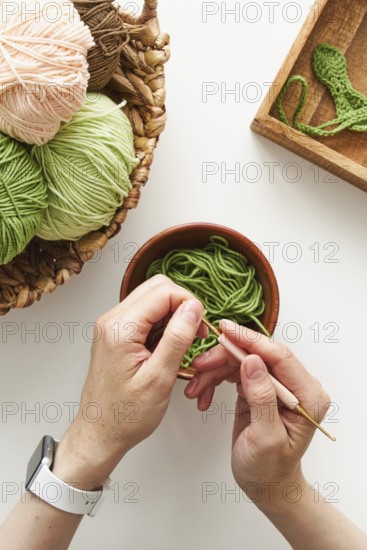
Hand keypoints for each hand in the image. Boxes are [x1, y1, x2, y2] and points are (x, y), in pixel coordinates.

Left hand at [52, 275, 205, 487]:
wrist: (100, 433)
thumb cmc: (125, 415)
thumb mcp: (159, 379)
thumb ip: (177, 338)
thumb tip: (194, 307)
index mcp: (120, 329)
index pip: (163, 292)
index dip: (189, 304)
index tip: (201, 329)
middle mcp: (112, 320)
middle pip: (157, 287)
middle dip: (182, 305)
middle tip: (195, 334)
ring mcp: (113, 325)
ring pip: (152, 298)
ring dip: (173, 315)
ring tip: (183, 344)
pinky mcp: (117, 333)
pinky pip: (145, 314)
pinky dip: (163, 324)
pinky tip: (168, 347)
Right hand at [185, 320, 330, 511]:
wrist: (265, 484)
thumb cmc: (270, 469)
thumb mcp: (266, 437)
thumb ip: (262, 398)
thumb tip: (253, 361)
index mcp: (307, 394)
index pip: (279, 355)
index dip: (250, 340)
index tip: (225, 329)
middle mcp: (293, 385)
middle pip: (256, 355)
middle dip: (225, 357)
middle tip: (199, 365)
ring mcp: (274, 385)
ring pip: (241, 361)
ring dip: (215, 371)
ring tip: (195, 388)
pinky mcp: (257, 387)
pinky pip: (234, 372)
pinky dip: (215, 380)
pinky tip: (203, 394)